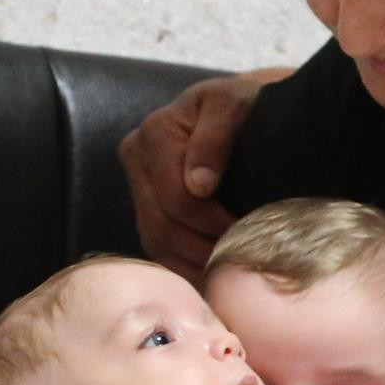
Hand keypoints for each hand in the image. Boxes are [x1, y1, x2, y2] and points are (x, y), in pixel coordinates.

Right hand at [117, 69, 285, 278]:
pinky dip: (183, 269)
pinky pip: (158, 250)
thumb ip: (216, 136)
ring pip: (156, 242)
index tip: (248, 236)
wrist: (247, 109)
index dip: (212, 223)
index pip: (176, 197)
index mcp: (155, 133)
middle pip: (162, 225)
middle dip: (203, 249)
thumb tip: (198, 185)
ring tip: (228, 276)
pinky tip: (211, 279)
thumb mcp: (237, 105)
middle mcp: (137, 159)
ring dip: (193, 265)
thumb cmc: (247, 105)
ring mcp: (138, 187)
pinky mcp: (146, 208)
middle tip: (241, 266)